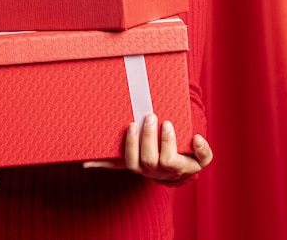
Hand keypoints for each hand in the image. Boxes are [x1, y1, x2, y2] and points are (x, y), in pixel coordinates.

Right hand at [83, 113, 212, 183]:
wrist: (180, 167)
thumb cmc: (151, 156)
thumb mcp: (131, 159)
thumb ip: (109, 160)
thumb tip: (84, 163)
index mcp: (143, 167)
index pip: (133, 161)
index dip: (132, 144)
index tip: (132, 124)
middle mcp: (159, 171)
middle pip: (151, 160)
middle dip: (149, 137)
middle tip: (149, 116)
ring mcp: (179, 169)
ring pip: (171, 162)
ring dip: (168, 141)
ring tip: (167, 122)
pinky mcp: (198, 163)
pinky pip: (203, 159)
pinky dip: (201, 147)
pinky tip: (196, 136)